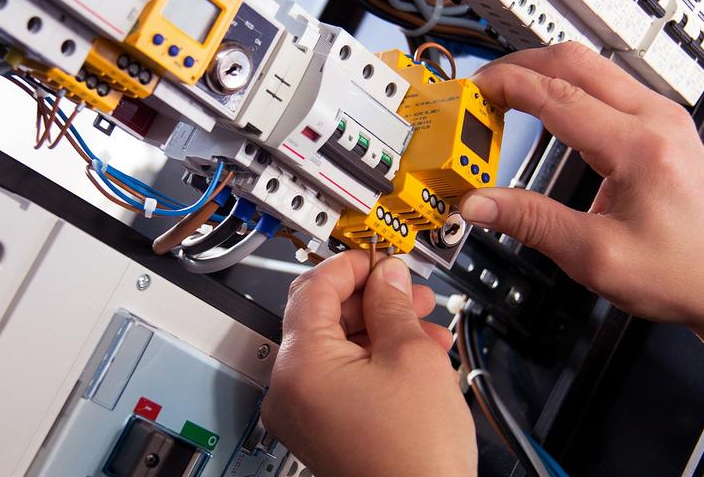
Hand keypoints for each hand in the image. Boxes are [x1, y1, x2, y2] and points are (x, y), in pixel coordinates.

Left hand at [262, 251, 475, 476]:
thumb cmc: (415, 456)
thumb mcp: (411, 356)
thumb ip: (393, 304)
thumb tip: (387, 275)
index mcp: (301, 364)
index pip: (314, 288)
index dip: (352, 264)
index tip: (379, 258)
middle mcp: (289, 389)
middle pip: (324, 317)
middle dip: (373, 299)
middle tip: (409, 291)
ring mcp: (303, 412)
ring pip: (337, 348)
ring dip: (381, 329)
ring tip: (424, 325)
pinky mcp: (321, 428)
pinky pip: (340, 378)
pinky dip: (373, 361)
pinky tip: (414, 356)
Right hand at [462, 42, 703, 336]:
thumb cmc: (677, 271)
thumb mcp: (593, 255)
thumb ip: (530, 222)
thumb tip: (478, 202)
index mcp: (639, 148)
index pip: (556, 95)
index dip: (506, 86)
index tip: (472, 90)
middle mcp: (656, 121)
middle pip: (574, 62)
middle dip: (518, 67)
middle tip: (481, 88)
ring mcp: (661, 118)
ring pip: (590, 67)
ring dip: (541, 73)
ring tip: (504, 97)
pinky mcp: (659, 125)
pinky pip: (604, 85)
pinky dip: (562, 86)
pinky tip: (541, 106)